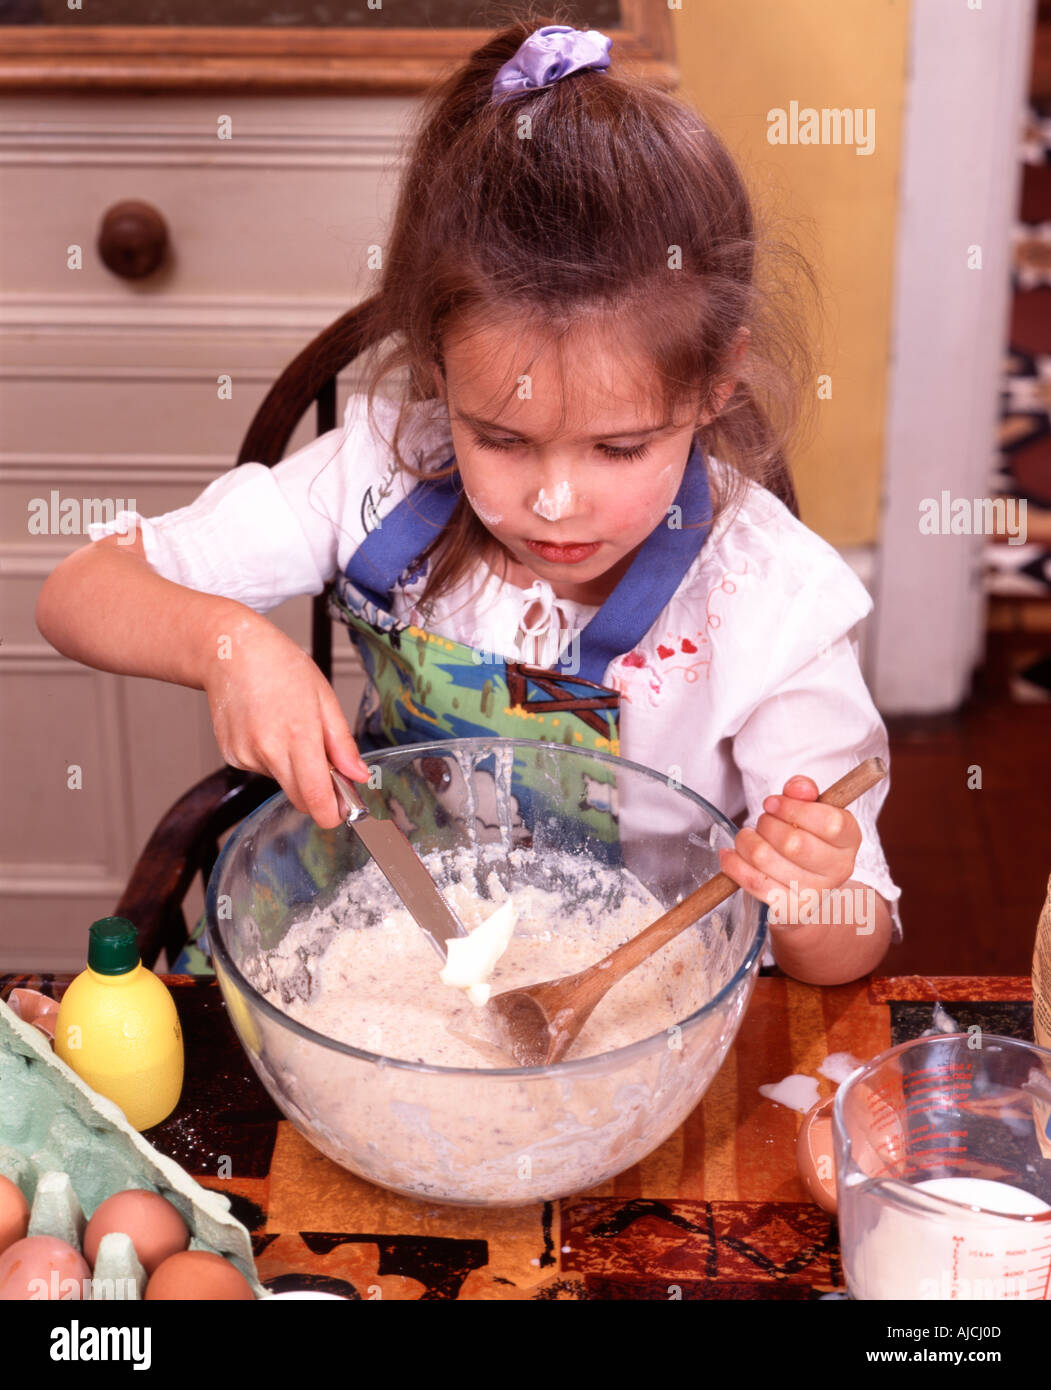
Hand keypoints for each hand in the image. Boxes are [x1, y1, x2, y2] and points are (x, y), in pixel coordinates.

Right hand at [202, 611, 368, 828]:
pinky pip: (261, 770)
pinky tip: (266, 728)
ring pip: (281, 782)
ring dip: (292, 769)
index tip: (342, 811)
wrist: (231, 652)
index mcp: (298, 735)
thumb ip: (342, 744)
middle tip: (325, 766)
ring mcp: (245, 755)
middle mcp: (269, 751)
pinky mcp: (230, 756)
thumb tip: (358, 775)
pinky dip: (270, 758)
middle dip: (317, 793)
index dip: (332, 813)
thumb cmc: (280, 666)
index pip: (316, 798)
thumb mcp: (324, 699)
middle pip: (300, 799)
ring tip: (287, 727)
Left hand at [717, 774, 861, 923]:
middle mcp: (839, 869)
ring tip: (748, 837)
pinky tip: (730, 855)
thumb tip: (797, 787)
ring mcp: (815, 893)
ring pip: (766, 859)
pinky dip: (734, 864)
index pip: (829, 822)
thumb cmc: (806, 840)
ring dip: (746, 841)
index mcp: (849, 839)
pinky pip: (753, 883)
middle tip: (762, 822)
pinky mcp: (789, 909)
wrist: (805, 889)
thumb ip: (804, 793)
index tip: (771, 803)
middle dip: (766, 824)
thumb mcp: (811, 811)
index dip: (793, 808)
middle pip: (793, 842)